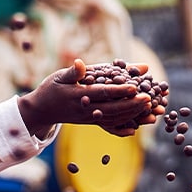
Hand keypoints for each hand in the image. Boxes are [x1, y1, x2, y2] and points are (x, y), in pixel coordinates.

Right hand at [18, 59, 154, 137]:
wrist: (41, 111)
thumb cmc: (50, 89)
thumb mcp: (58, 76)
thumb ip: (73, 71)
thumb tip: (81, 62)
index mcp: (78, 96)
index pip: (103, 93)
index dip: (119, 91)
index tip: (135, 87)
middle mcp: (86, 110)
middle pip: (113, 109)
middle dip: (132, 105)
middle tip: (150, 98)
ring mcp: (89, 118)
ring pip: (114, 119)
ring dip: (133, 115)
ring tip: (150, 110)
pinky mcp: (91, 123)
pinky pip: (109, 127)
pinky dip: (122, 128)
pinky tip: (135, 129)